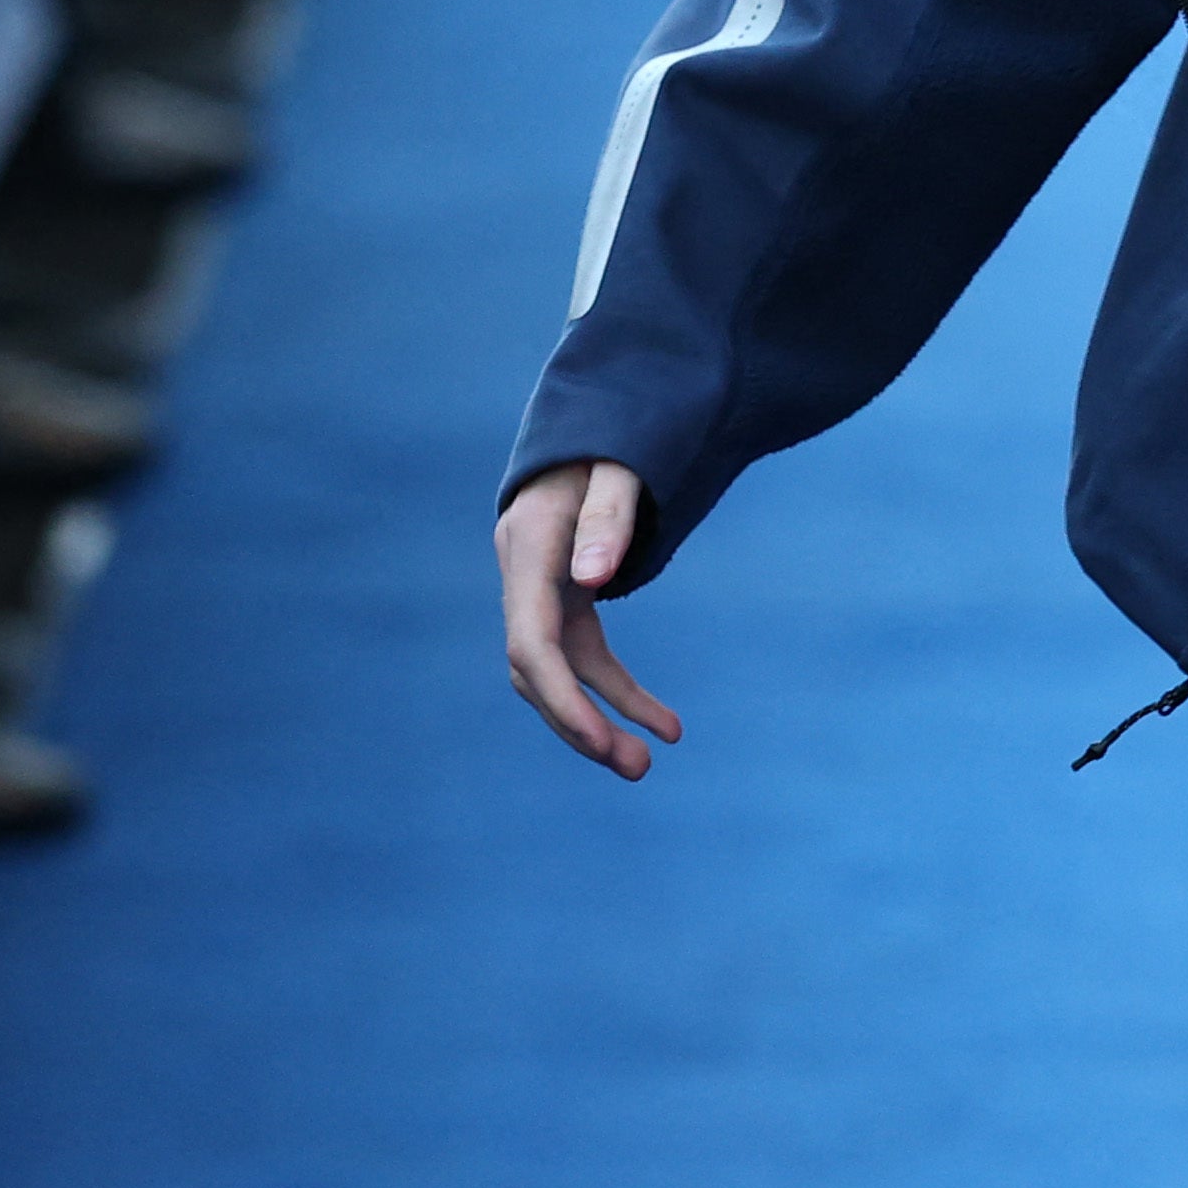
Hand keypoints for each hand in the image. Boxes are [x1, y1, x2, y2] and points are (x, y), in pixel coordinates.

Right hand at [498, 458, 683, 777]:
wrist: (597, 420)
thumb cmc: (612, 436)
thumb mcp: (618, 465)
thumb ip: (608, 515)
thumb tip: (592, 579)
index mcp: (529, 545)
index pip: (531, 640)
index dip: (560, 696)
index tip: (599, 739)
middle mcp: (524, 573)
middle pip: (536, 668)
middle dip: (578, 723)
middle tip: (633, 766)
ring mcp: (541, 589)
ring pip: (558, 672)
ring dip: (598, 719)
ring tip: (648, 760)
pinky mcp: (566, 597)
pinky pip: (585, 657)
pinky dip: (619, 692)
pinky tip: (664, 724)